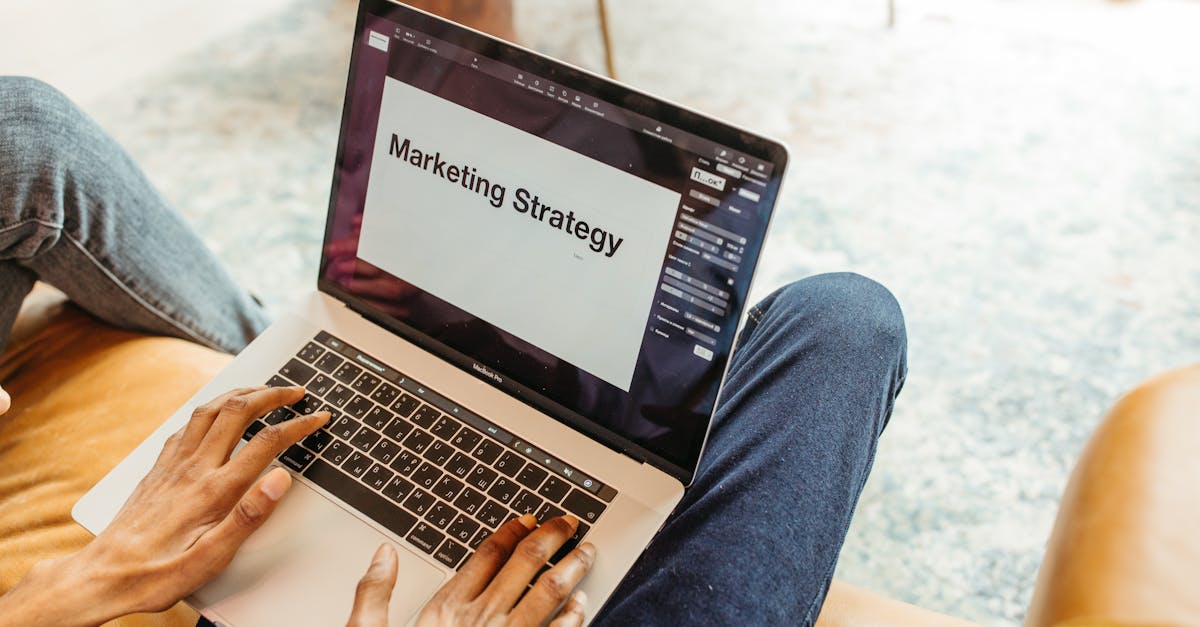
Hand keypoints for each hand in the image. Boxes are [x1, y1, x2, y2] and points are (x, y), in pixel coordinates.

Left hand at [0, 385, 329, 626]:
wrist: (103, 576)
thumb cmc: (158, 573)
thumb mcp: (212, 558)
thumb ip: (249, 516)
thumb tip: (281, 479)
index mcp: (214, 490)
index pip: (267, 443)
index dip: (298, 425)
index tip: (318, 418)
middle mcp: (194, 468)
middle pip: (239, 411)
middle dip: (273, 394)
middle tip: (296, 391)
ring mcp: (174, 464)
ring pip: (211, 410)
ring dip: (241, 393)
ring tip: (262, 390)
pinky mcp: (159, 468)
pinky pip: (188, 425)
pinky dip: (211, 409)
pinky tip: (215, 414)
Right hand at [347, 514, 594, 626]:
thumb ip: (374, 593)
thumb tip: (384, 554)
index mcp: (445, 610)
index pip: (487, 555)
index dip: (512, 532)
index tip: (529, 519)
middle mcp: (480, 621)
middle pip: (524, 564)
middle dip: (551, 538)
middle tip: (569, 523)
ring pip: (548, 593)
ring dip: (571, 568)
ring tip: (587, 552)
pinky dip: (573, 616)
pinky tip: (582, 604)